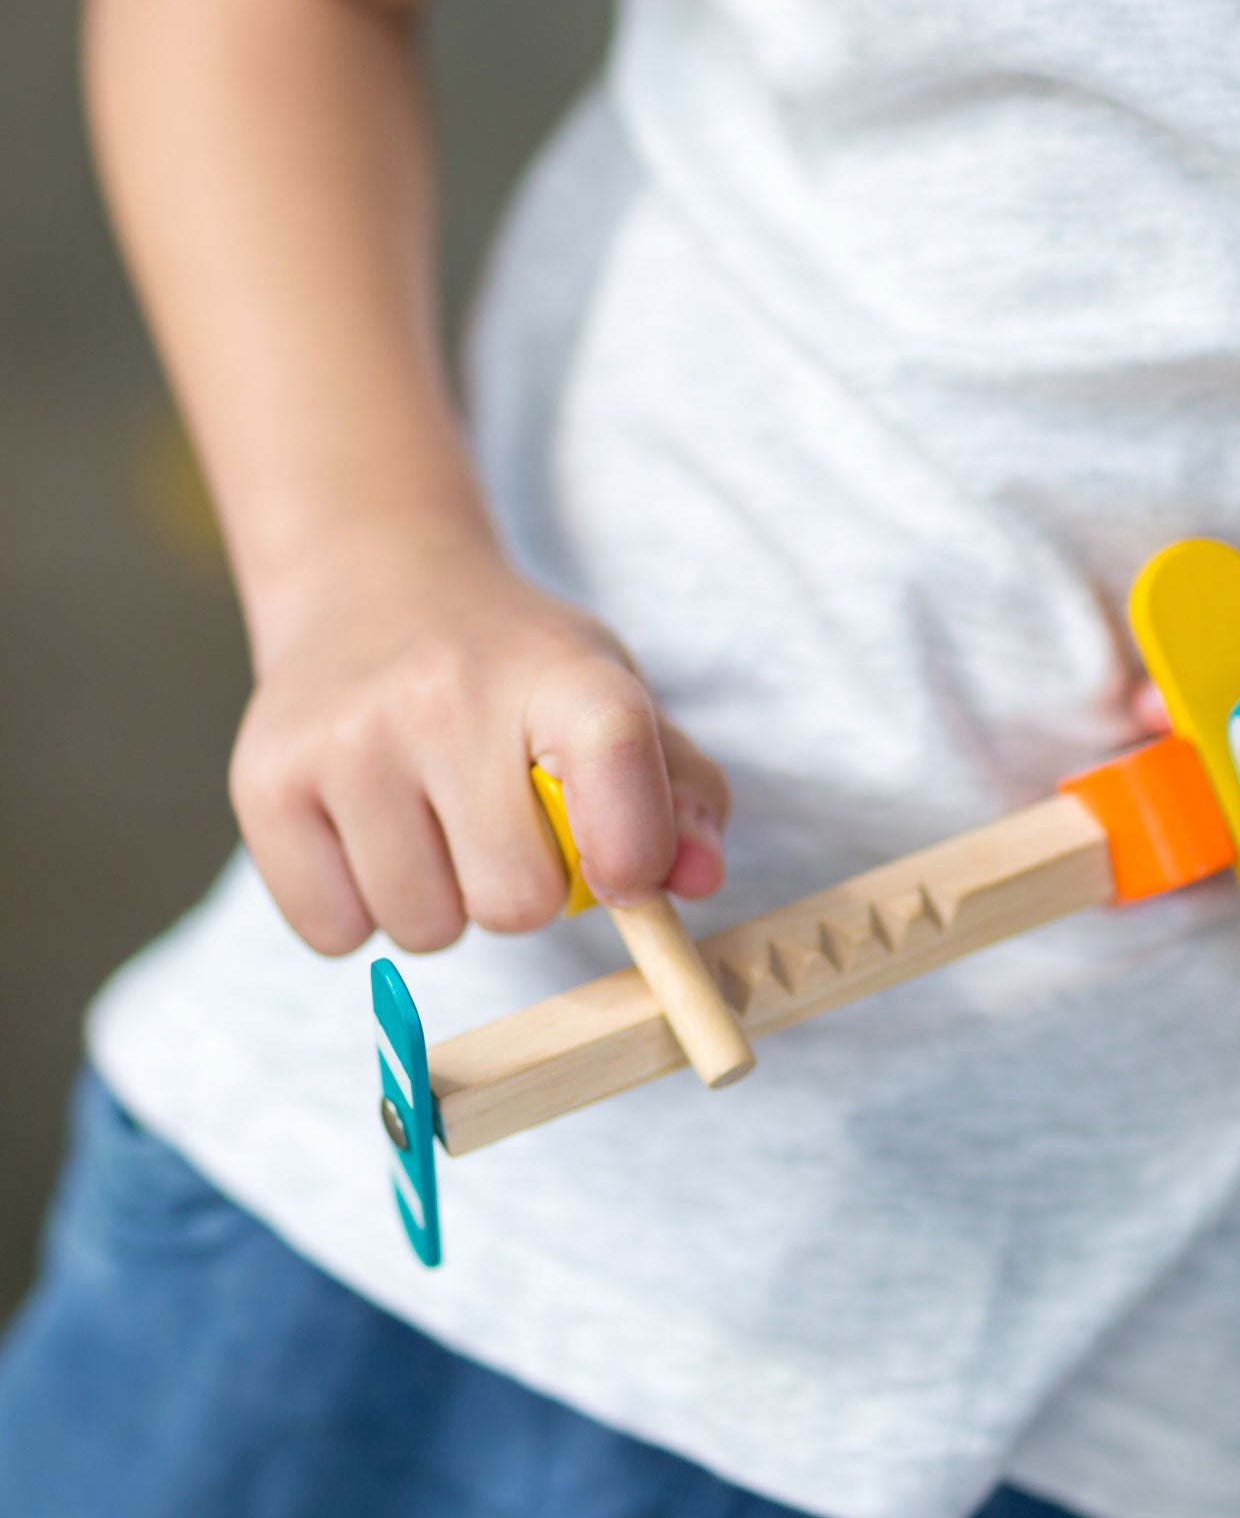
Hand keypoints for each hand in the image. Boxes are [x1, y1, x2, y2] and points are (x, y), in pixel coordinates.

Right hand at [229, 517, 728, 953]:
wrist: (372, 584)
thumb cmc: (512, 667)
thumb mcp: (613, 695)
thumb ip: (681, 792)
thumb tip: (697, 879)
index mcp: (558, 670)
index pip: (618, 760)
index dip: (633, 847)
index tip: (626, 873)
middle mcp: (444, 694)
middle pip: (514, 901)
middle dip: (520, 889)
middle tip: (500, 821)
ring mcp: (344, 739)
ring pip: (422, 927)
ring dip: (440, 902)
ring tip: (432, 818)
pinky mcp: (264, 783)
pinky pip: (335, 932)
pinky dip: (361, 908)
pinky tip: (370, 831)